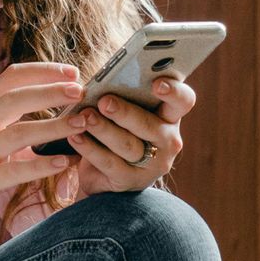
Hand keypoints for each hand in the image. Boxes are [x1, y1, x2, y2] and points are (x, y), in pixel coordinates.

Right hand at [0, 62, 86, 234]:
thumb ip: (8, 118)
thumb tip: (48, 104)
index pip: (12, 76)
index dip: (43, 70)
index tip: (72, 72)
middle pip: (17, 97)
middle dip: (51, 90)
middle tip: (82, 89)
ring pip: (19, 132)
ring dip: (54, 126)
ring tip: (81, 123)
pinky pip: (14, 171)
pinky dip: (41, 166)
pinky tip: (63, 163)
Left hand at [67, 73, 191, 195]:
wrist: (106, 174)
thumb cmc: (118, 128)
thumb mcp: (126, 111)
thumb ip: (124, 95)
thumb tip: (104, 79)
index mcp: (170, 116)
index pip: (183, 101)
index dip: (174, 91)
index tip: (156, 83)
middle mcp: (167, 141)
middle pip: (150, 125)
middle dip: (125, 113)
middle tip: (104, 102)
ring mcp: (152, 164)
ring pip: (127, 145)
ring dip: (103, 129)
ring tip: (84, 117)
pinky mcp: (130, 181)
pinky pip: (109, 163)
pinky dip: (89, 148)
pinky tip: (75, 136)